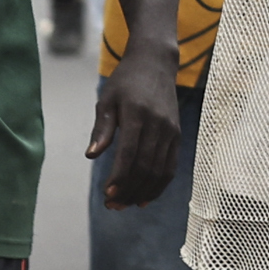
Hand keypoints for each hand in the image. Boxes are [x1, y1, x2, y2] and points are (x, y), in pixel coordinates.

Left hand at [87, 57, 180, 208]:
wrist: (155, 63)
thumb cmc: (126, 81)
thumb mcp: (107, 99)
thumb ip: (102, 128)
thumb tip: (91, 155)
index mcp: (138, 115)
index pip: (129, 154)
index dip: (119, 178)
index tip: (107, 194)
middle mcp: (159, 125)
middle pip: (145, 167)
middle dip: (128, 191)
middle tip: (112, 206)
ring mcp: (171, 131)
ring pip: (159, 171)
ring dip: (142, 192)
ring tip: (125, 205)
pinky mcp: (177, 135)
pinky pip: (171, 166)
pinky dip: (159, 185)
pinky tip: (145, 198)